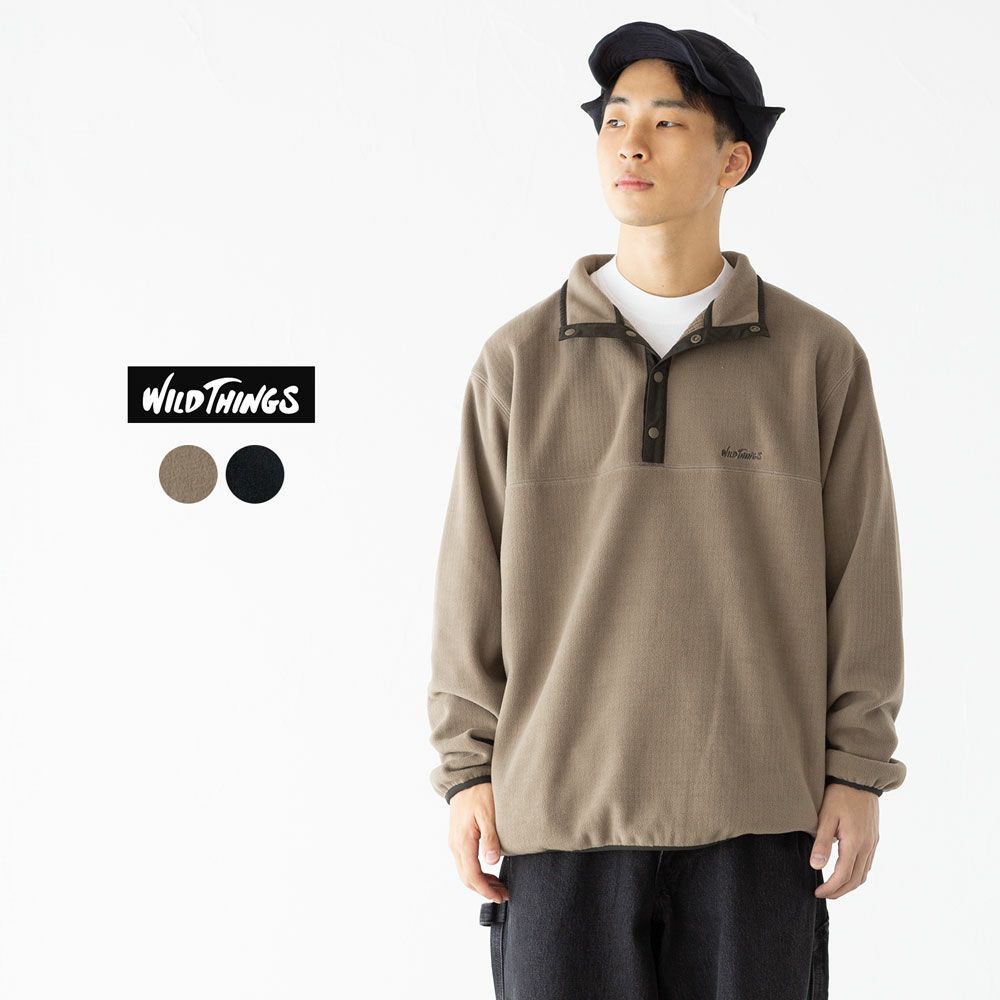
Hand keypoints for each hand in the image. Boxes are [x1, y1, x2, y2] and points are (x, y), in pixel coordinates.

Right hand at [448, 781, 508, 902]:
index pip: (472, 875)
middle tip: (503, 894)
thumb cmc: (479, 793)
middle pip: (466, 878)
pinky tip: (489, 871)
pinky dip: (476, 873)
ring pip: (464, 872)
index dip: (486, 890)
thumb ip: (490, 838)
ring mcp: (454, 842)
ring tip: (499, 886)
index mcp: (463, 842)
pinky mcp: (457, 838)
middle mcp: (455, 845)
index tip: (500, 896)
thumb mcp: (488, 813)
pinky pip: (464, 863)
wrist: (465, 778)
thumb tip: (491, 862)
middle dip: (484, 890)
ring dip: (480, 883)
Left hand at [810, 782, 879, 898]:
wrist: (859, 777)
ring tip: (833, 887)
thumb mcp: (825, 817)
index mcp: (855, 843)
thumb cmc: (839, 794)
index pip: (843, 876)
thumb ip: (821, 843)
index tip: (817, 892)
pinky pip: (868, 863)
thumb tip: (816, 866)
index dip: (830, 888)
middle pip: (856, 880)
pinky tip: (846, 871)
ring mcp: (873, 842)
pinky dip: (857, 873)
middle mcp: (867, 846)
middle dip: (840, 891)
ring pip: (864, 873)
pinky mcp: (874, 837)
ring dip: (849, 884)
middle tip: (824, 894)